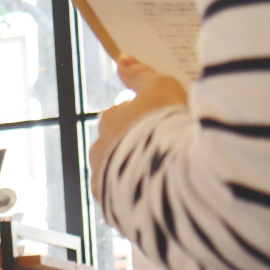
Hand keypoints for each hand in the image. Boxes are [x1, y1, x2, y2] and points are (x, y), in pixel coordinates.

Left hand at [89, 56, 187, 197]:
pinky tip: (155, 201)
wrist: (169, 177)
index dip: (146, 121)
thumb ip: (140, 74)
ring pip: (119, 177)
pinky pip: (123, 204)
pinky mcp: (112, 210)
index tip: (164, 128)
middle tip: (166, 155)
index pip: (123, 117)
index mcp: (110, 120)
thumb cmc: (167, 126)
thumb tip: (121, 58)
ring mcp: (104, 182)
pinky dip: (136, 201)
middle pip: (119, 147)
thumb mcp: (161, 88)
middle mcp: (100, 150)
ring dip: (136, 177)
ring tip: (164, 181)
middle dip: (137, 150)